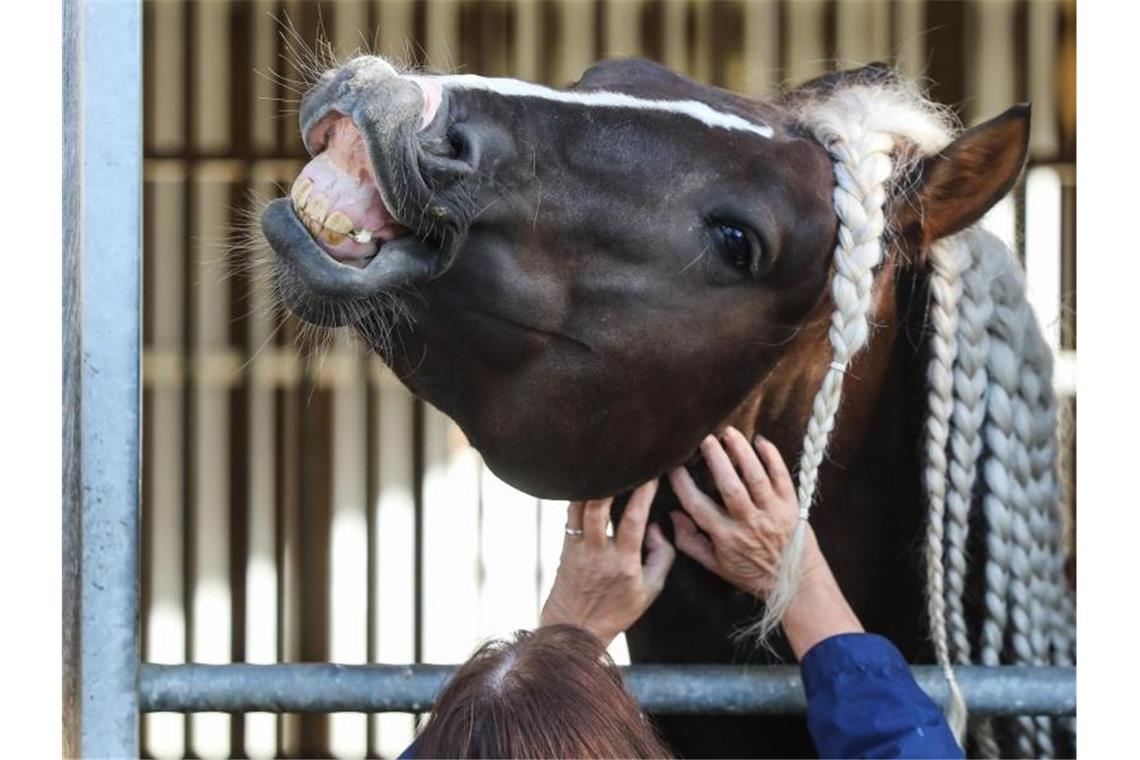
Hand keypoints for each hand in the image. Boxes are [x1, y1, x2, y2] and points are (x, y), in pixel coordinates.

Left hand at [539, 480, 675, 646]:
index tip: (651, 472)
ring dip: (591, 485)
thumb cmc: (617, 611)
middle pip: (599, 506)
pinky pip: (570, 516)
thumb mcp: (651, 590)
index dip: (643, 492)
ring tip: (602, 467)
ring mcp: (578, 549)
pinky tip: (587, 484)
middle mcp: (599, 552)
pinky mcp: (564, 548)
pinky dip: (578, 497)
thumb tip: (656, 526)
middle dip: (611, 480)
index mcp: (624, 562)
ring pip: (579, 507)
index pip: (634, 518)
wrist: (575, 630)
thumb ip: (662, 556)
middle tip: (623, 461)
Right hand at [668, 428, 859, 657]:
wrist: (795, 582)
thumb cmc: (751, 573)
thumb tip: (672, 514)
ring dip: (742, 451)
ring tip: (729, 433)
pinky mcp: (791, 505)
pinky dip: (772, 456)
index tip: (674, 466)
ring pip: (755, 476)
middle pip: (730, 486)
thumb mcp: (715, 565)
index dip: (683, 484)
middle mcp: (749, 523)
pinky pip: (781, 476)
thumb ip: (690, 541)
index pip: (698, 506)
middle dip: (716, 459)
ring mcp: (772, 513)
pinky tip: (760, 441)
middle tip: (704, 439)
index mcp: (726, 538)